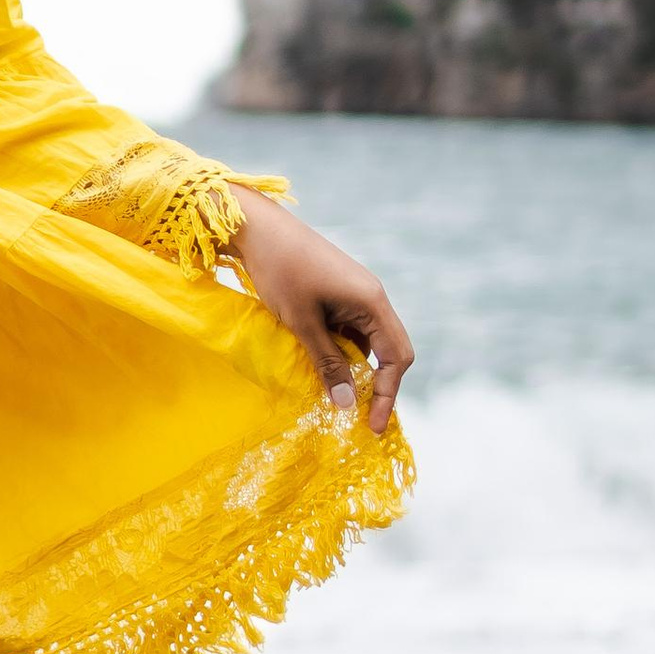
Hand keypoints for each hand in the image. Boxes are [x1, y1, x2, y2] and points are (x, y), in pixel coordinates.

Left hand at [229, 190, 411, 436]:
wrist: (258, 228)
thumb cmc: (281, 271)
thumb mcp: (303, 324)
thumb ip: (327, 363)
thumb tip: (345, 404)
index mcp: (372, 303)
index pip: (397, 357)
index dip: (386, 394)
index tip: (370, 425)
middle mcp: (372, 298)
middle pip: (389, 351)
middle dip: (374, 385)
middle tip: (353, 415)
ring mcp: (356, 295)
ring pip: (366, 342)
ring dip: (352, 368)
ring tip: (329, 392)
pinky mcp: (340, 294)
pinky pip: (349, 330)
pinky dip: (338, 351)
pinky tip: (318, 364)